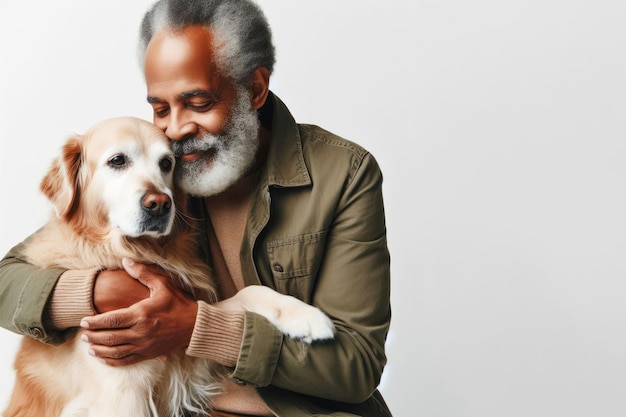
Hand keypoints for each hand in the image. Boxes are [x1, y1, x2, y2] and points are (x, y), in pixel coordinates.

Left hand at [80, 258, 198, 366]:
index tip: (84, 321)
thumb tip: (125, 261)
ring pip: (115, 352)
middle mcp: (140, 333)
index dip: (95, 322)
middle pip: (109, 337)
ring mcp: (144, 346)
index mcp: (141, 315)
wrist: (195, 325)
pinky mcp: (149, 354)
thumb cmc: (179, 303)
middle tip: (82, 334)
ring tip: (89, 346)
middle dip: (93, 336)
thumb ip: (143, 273)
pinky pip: (126, 361)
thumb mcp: (163, 284)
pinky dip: (112, 361)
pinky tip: (104, 358)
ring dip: (99, 350)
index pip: (111, 320)